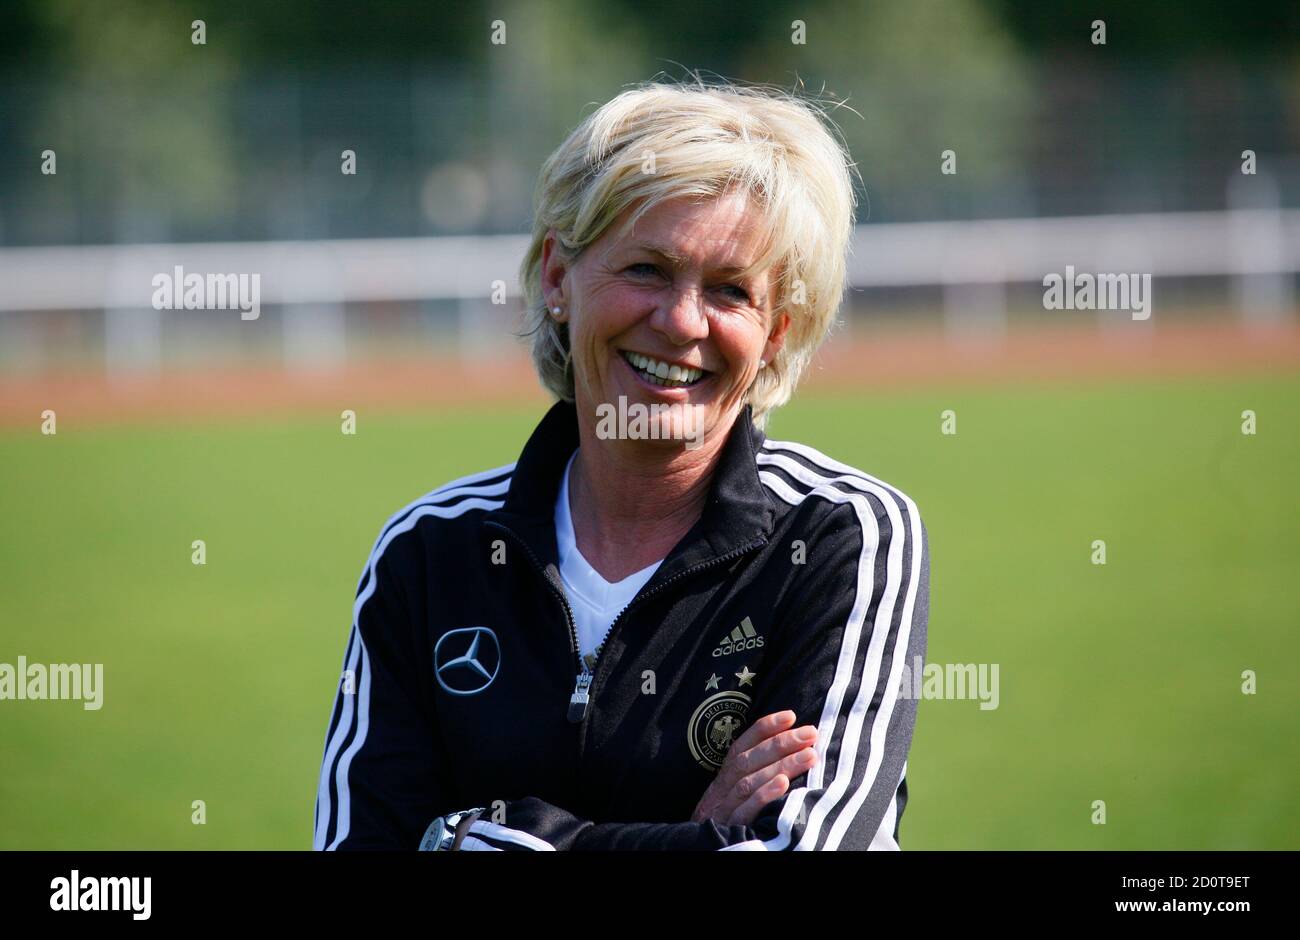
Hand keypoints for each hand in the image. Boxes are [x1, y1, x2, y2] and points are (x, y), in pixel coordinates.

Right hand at [690, 709, 817, 827]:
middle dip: (780, 743)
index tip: (790, 715)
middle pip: (747, 761)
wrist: (699, 852)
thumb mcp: (735, 799)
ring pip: (748, 782)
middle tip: (811, 733)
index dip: (764, 728)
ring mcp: (722, 811)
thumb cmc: (728, 826)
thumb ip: (753, 778)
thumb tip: (789, 754)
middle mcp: (719, 792)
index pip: (741, 747)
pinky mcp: (729, 831)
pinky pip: (745, 811)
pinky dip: (764, 795)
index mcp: (722, 781)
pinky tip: (784, 784)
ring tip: (809, 755)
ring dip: (781, 765)